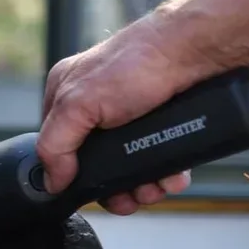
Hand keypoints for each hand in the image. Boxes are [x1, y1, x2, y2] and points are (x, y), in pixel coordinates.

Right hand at [37, 19, 197, 214]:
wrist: (196, 51)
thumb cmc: (137, 61)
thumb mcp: (78, 104)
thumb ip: (55, 144)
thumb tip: (52, 181)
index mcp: (66, 97)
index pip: (57, 146)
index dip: (71, 173)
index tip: (88, 192)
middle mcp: (97, 107)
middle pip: (96, 163)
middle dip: (114, 186)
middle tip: (127, 197)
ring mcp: (130, 117)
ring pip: (130, 166)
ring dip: (142, 185)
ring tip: (154, 187)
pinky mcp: (161, 124)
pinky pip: (159, 159)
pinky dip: (166, 173)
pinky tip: (172, 176)